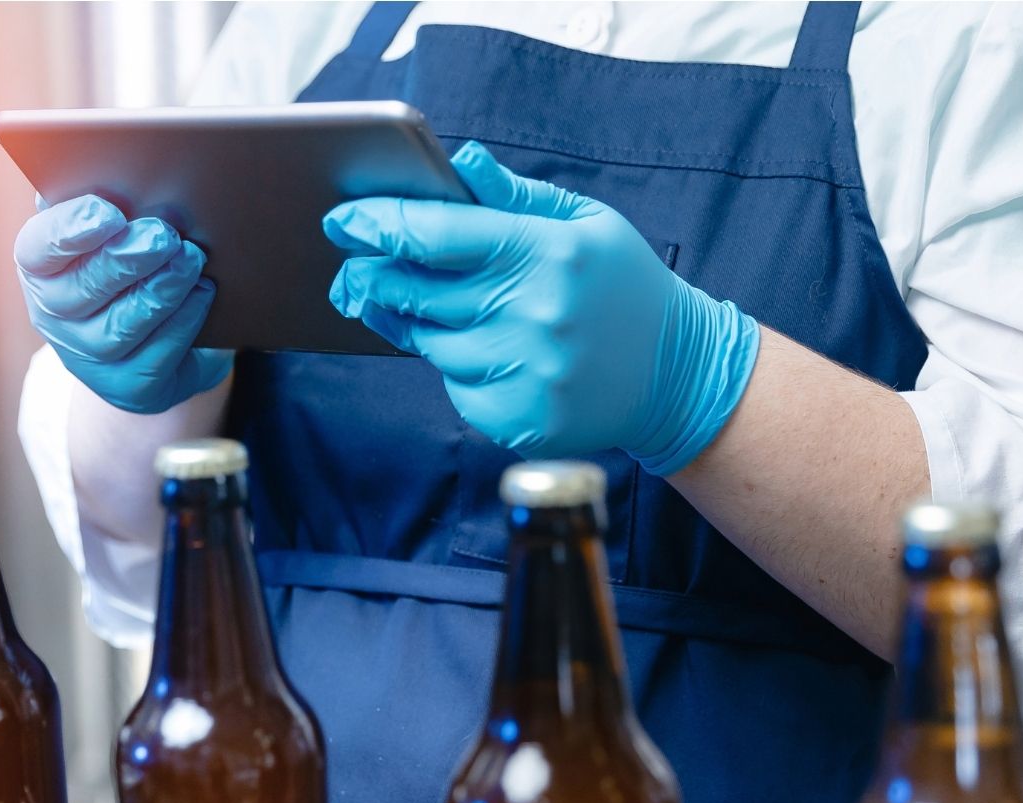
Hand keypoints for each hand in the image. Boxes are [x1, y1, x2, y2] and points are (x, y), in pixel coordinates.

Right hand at [15, 195, 229, 414]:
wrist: (166, 334)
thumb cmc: (136, 262)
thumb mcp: (117, 229)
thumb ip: (110, 201)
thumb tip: (122, 164)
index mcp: (41, 268)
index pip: (38, 250)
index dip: (71, 231)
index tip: (108, 211)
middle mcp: (55, 317)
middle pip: (82, 291)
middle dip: (126, 259)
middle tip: (164, 234)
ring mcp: (89, 359)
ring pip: (120, 328)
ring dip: (159, 290)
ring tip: (190, 259)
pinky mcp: (130, 387)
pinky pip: (156, 357)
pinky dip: (183, 322)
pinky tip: (202, 293)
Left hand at [323, 142, 759, 472]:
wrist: (677, 376)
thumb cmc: (623, 289)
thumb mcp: (585, 223)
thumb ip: (515, 196)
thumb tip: (458, 161)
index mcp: (549, 253)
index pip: (439, 235)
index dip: (382, 225)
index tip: (344, 220)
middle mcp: (534, 316)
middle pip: (420, 294)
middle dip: (377, 277)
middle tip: (354, 269)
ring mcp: (526, 374)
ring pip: (433, 345)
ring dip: (424, 327)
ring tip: (450, 312)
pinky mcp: (519, 420)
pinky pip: (457, 389)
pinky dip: (460, 370)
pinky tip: (491, 357)